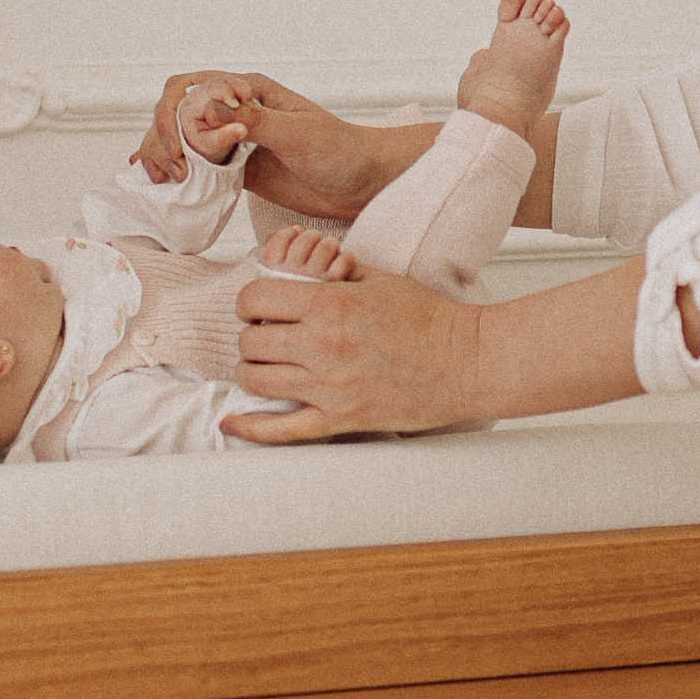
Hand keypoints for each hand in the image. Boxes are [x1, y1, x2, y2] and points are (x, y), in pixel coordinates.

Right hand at [133, 71, 421, 214]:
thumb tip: (211, 107)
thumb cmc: (340, 150)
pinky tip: (163, 183)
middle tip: (177, 169)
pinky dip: (178, 172)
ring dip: (165, 153)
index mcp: (249, 90)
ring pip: (182, 139)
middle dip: (164, 134)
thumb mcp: (298, 133)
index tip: (194, 144)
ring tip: (167, 180)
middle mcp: (235, 111)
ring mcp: (234, 141)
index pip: (193, 87)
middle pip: (178, 111)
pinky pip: (198, 167)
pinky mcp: (237, 170)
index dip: (180, 112)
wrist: (363, 183)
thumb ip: (255, 121)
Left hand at [225, 268, 483, 442]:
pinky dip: (250, 427)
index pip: (255, 299)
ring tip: (265, 364)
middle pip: (249, 341)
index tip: (260, 305)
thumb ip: (334, 272)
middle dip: (251, 334)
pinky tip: (231, 423)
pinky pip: (281, 430)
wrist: (468, 362)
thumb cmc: (431, 319)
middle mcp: (322, 346)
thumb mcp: (379, 279)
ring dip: (252, 370)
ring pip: (255, 380)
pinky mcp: (340, 419)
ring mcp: (329, 387)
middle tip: (266, 334)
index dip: (250, 301)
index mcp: (329, 305)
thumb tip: (302, 268)